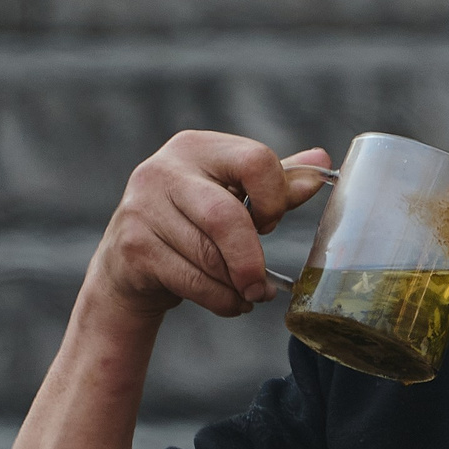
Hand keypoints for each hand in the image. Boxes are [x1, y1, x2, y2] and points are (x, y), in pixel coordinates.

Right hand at [84, 131, 332, 319]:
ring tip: (248, 293)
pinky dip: (221, 300)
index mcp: (196, 147)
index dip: (274, 199)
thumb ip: (273, 182)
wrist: (126, 266)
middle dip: (251, 259)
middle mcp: (163, 170)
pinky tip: (231, 301)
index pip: (255, 161)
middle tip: (264, 286)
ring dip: (237, 285)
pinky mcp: (133, 247)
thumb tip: (321, 162)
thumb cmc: (190, 224)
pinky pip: (191, 280)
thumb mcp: (231, 196)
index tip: (270, 224)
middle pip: (226, 217)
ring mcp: (142, 208)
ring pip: (209, 256)